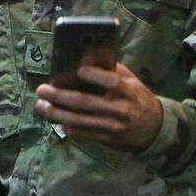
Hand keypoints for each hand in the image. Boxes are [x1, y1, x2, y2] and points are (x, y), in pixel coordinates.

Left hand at [34, 63, 163, 152]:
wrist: (155, 128)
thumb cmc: (138, 98)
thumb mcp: (132, 81)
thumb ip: (112, 71)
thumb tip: (88, 57)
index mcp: (128, 91)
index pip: (111, 81)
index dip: (94, 74)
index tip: (77, 68)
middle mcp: (120, 109)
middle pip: (86, 103)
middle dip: (60, 96)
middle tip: (42, 89)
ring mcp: (113, 127)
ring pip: (80, 121)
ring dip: (57, 114)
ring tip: (41, 106)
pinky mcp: (108, 139)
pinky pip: (84, 135)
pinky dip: (68, 128)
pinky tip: (56, 121)